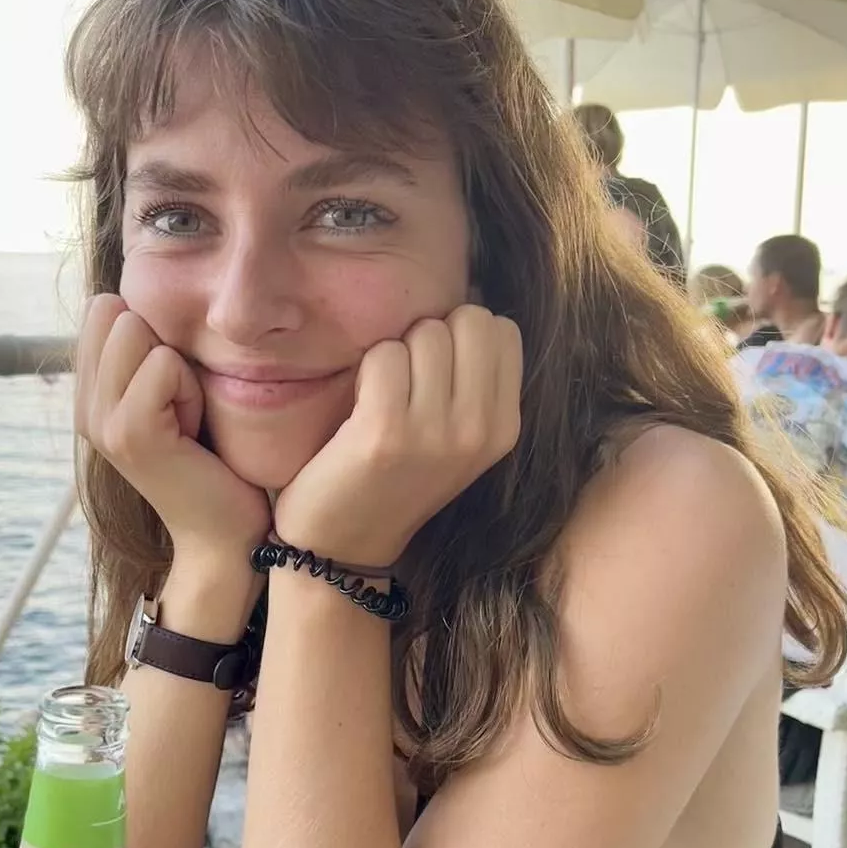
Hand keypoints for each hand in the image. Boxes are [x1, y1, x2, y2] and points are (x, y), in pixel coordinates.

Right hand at [75, 294, 272, 560]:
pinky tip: (192, 432)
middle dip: (165, 348)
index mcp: (90, 394)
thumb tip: (135, 296)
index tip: (172, 391)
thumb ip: (149, 350)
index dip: (151, 335)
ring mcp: (100, 422)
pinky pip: (165, 365)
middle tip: (183, 408)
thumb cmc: (216, 460)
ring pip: (137, 332)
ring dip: (181, 371)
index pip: (103, 308)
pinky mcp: (129, 433)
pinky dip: (191, 391)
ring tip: (188, 419)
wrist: (226, 532)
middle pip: (116, 312)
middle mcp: (85, 407)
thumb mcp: (176, 393)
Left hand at [274, 306, 521, 567]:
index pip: (503, 329)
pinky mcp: (386, 432)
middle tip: (406, 382)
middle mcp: (480, 430)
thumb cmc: (393, 477)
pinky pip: (384, 354)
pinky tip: (359, 407)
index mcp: (505, 427)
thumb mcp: (455, 437)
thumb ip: (474, 380)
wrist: (342, 545)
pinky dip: (365, 370)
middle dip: (431, 335)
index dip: (461, 334)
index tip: (435, 372)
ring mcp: (436, 433)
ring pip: (426, 332)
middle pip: (470, 319)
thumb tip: (472, 302)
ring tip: (382, 398)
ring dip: (395, 353)